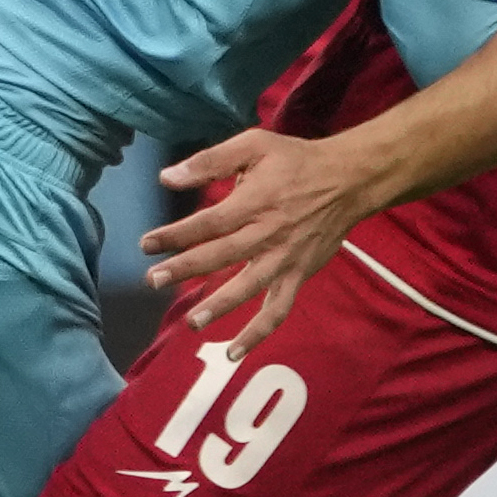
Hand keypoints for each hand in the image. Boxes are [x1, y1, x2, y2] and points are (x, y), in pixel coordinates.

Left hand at [140, 130, 384, 359]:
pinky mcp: (299, 274)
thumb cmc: (297, 161)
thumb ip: (211, 161)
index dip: (176, 235)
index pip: (210, 222)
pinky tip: (234, 352)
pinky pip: (278, 308)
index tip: (146, 245)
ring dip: (219, 305)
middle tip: (152, 280)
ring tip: (191, 322)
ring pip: (250, 285)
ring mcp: (286, 257)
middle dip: (185, 269)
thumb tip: (167, 177)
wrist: (350, 179)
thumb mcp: (256, 145)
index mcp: (257, 200)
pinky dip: (258, 332)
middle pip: (223, 254)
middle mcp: (270, 232)